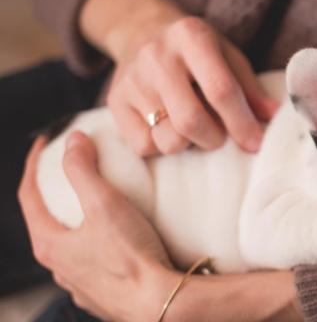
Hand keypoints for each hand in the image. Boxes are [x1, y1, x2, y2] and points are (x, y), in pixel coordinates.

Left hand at [18, 133, 171, 320]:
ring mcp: (81, 284)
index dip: (34, 165)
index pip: (28, 196)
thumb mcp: (104, 204)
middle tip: (70, 172)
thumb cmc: (131, 258)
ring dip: (77, 222)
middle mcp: (59, 268)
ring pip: (71, 245)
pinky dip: (98, 244)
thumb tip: (73, 141)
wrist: (160, 303)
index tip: (44, 144)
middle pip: (47, 221)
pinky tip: (118, 239)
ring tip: (97, 205)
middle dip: (55, 194)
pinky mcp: (104, 295)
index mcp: (50, 244)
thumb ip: (83, 169)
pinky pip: (94, 263)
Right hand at [81, 0, 277, 155]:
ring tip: (193, 128)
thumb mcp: (227, 55)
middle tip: (220, 135)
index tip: (255, 144)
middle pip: (190, 121)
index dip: (241, 122)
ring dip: (188, 144)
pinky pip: (143, 146)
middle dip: (214, 139)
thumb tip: (276, 117)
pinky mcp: (115, 101)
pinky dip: (162, 146)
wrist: (140, 30)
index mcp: (192, 36)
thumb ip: (250, 88)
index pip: (220, 90)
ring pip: (167, 139)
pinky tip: (167, 127)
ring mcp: (132, 79)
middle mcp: (157, 56)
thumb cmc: (196, 50)